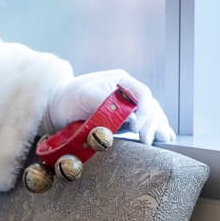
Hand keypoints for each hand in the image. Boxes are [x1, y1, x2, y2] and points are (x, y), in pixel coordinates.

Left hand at [45, 69, 175, 145]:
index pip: (143, 94)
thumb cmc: (67, 97)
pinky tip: (165, 136)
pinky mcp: (124, 118)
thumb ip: (106, 103)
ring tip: (164, 138)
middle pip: (150, 106)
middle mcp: (128, 91)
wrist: (54, 106)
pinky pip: (144, 122)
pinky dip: (154, 128)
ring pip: (151, 114)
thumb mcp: (85, 96)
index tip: (137, 127)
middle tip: (146, 139)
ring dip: (158, 126)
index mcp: (121, 80)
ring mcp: (127, 105)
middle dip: (152, 123)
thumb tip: (131, 118)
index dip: (144, 111)